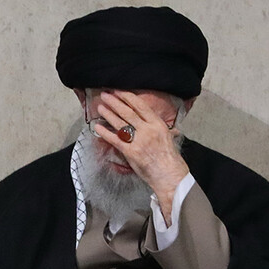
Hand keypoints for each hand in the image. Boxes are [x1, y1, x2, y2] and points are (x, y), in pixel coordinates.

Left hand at [92, 90, 190, 219]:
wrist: (170, 175)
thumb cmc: (170, 159)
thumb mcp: (168, 138)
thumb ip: (162, 130)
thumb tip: (162, 125)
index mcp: (158, 124)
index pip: (141, 106)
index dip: (128, 98)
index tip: (118, 92)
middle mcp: (148, 130)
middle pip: (128, 113)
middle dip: (115, 103)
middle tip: (105, 95)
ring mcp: (139, 141)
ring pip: (120, 124)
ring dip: (108, 114)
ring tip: (100, 107)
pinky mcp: (131, 152)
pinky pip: (115, 140)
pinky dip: (105, 133)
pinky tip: (97, 127)